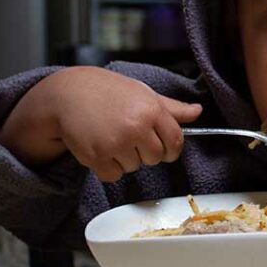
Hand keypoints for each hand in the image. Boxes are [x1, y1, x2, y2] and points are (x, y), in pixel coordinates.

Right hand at [0, 66, 201, 181]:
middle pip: (156, 158)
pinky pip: (113, 175)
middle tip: (129, 135)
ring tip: (111, 136)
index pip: (175, 142)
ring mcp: (116, 143)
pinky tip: (100, 147)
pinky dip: (108, 167)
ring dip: (125, 158)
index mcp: (152, 110)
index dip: (171, 149)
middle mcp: (136, 127)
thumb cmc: (109, 91)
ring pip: (134, 167)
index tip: (164, 148)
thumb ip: (171, 108)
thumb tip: (198, 112)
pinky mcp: (96, 157)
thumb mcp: (143, 93)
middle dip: (146, 152)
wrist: (69, 93)